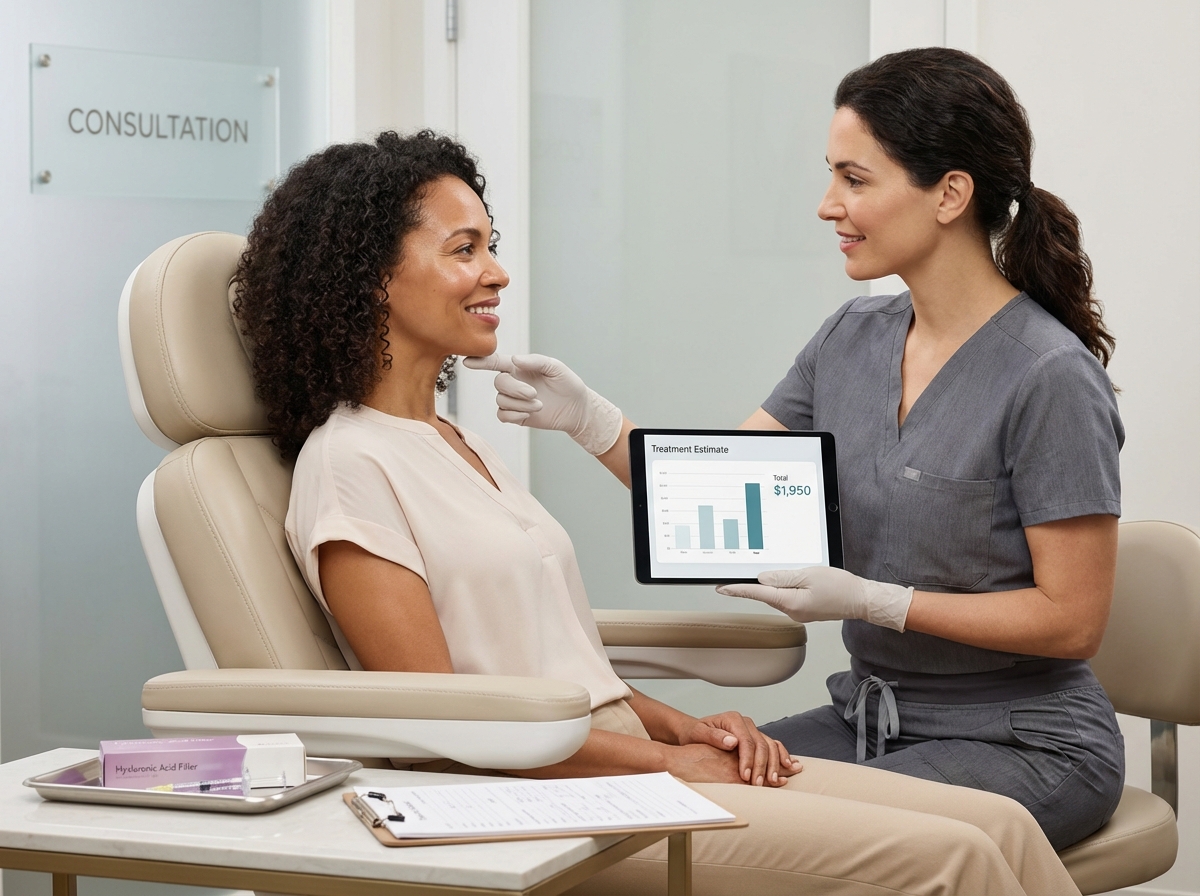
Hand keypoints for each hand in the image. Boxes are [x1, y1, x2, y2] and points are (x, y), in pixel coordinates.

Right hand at [462, 354, 622, 455]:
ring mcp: (513, 400)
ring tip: (539, 404)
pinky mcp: (516, 416)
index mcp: (519, 367)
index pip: (495, 362)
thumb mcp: (555, 367)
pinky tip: (530, 413)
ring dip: (520, 404)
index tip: (468, 361)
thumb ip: (535, 360)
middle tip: (534, 393)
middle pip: (499, 383)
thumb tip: (514, 359)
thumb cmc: (567, 384)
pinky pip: (503, 415)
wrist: (577, 409)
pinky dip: (515, 415)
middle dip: (515, 389)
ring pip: (501, 401)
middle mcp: (513, 382)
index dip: (481, 362)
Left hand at [677, 711, 799, 786]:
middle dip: (761, 766)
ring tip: (774, 781)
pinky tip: (788, 766)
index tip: (745, 777)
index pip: (746, 741)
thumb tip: (732, 741)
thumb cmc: (694, 733)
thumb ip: (714, 736)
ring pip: (771, 745)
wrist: (694, 732)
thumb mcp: (698, 733)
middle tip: (758, 785)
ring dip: (774, 764)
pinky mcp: (756, 738)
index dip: (748, 760)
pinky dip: (782, 756)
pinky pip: (773, 745)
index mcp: (733, 719)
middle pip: (761, 744)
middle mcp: (745, 723)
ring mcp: (753, 730)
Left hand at [718, 566, 913, 631]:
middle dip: (758, 583)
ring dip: (776, 584)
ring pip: (779, 595)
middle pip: (767, 594)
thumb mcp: (809, 575)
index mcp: (791, 603)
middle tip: (747, 572)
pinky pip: (789, 596)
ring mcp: (799, 612)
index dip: (738, 590)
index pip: (758, 594)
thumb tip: (762, 578)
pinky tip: (796, 579)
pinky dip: (787, 587)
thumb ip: (783, 577)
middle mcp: (792, 611)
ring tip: (787, 572)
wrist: (862, 600)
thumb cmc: (841, 587)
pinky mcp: (805, 609)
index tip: (721, 588)